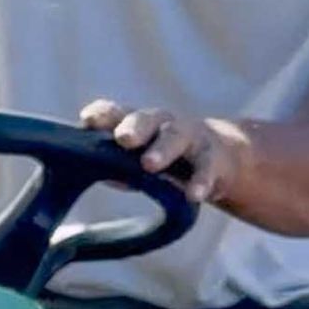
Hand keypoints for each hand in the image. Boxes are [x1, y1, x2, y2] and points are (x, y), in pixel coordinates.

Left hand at [79, 99, 247, 204]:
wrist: (220, 159)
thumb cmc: (165, 159)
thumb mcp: (138, 162)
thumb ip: (115, 168)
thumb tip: (95, 175)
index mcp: (137, 123)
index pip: (116, 113)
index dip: (102, 114)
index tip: (87, 120)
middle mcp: (162, 124)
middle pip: (146, 119)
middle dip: (134, 127)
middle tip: (123, 139)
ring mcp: (190, 137)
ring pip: (176, 137)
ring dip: (162, 149)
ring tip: (149, 165)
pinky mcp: (213, 158)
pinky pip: (207, 168)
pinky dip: (200, 182)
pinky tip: (192, 195)